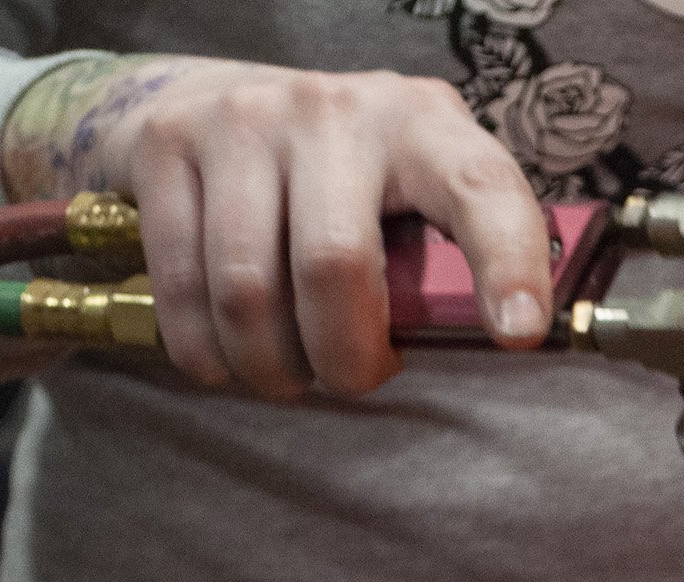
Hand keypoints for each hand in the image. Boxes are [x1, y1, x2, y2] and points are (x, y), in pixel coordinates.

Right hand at [2, 55, 552, 399]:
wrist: (215, 100)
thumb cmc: (343, 179)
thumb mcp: (411, 196)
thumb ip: (441, 263)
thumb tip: (475, 350)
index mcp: (425, 126)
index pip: (481, 190)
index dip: (507, 265)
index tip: (517, 333)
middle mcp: (334, 111)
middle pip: (334, 265)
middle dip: (345, 358)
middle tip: (352, 378)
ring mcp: (243, 120)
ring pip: (248, 289)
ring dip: (271, 366)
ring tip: (289, 374)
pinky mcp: (166, 145)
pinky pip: (181, 287)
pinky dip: (208, 352)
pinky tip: (230, 360)